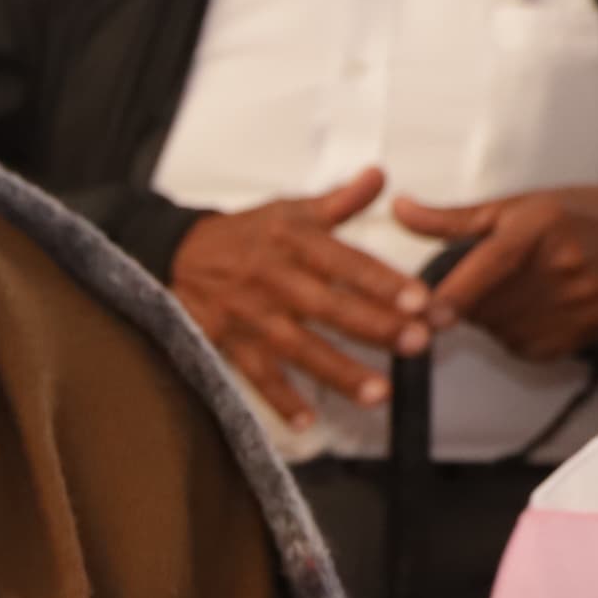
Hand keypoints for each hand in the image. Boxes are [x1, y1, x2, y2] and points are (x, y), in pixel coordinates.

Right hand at [168, 170, 430, 424]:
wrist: (176, 253)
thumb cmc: (246, 234)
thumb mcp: (288, 209)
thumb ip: (338, 201)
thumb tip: (379, 175)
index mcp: (292, 242)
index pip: (344, 262)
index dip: (383, 282)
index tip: (421, 300)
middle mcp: (272, 279)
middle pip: (327, 307)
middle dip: (374, 327)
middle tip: (416, 344)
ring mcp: (249, 315)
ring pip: (298, 347)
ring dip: (338, 372)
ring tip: (380, 394)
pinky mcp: (227, 341)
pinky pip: (255, 375)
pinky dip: (279, 399)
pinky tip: (308, 422)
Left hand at [389, 181, 597, 363]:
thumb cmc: (582, 214)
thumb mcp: (520, 205)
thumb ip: (454, 218)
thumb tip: (399, 210)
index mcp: (538, 229)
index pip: (490, 266)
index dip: (456, 295)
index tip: (430, 316)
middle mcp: (560, 267)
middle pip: (488, 306)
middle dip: (470, 302)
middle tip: (488, 282)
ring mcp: (577, 304)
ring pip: (505, 331)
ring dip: (495, 320)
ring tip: (519, 291)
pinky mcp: (587, 332)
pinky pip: (529, 348)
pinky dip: (520, 335)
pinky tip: (537, 309)